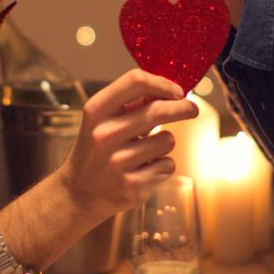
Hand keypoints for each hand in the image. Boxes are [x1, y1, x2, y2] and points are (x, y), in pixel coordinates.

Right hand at [60, 69, 198, 212]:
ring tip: (148, 151)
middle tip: (192, 109)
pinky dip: (163, 166)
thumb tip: (170, 91)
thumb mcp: (103, 120)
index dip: (162, 83)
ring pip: (167, 140)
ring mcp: (117, 161)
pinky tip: (146, 169)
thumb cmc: (98, 149)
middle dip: (182, 108)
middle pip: (157, 110)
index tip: (178, 91)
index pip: (135, 81)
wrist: (81, 192)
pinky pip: (167, 165)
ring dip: (165, 143)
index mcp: (96, 111)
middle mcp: (104, 134)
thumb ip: (131, 103)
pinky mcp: (131, 184)